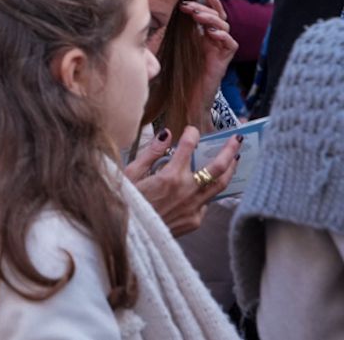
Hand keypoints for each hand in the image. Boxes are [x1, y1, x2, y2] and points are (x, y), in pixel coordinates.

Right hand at [126, 126, 241, 236]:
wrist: (130, 234)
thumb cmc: (127, 202)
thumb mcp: (132, 174)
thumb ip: (151, 153)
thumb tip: (166, 134)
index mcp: (170, 176)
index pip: (188, 147)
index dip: (192, 134)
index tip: (192, 130)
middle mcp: (187, 190)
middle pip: (218, 167)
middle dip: (229, 150)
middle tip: (237, 139)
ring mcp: (194, 207)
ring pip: (220, 186)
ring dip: (230, 170)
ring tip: (236, 159)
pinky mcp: (195, 220)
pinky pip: (206, 203)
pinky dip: (207, 192)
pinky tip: (205, 187)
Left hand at [179, 0, 237, 126]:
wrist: (188, 98)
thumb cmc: (179, 73)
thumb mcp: (175, 47)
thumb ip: (175, 31)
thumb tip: (162, 12)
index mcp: (204, 35)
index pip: (211, 13)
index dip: (209, 1)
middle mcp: (214, 40)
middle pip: (217, 16)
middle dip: (204, 8)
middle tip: (187, 6)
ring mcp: (220, 50)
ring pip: (224, 27)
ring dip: (211, 19)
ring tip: (197, 16)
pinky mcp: (223, 62)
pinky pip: (231, 44)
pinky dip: (223, 37)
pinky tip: (211, 33)